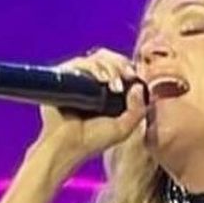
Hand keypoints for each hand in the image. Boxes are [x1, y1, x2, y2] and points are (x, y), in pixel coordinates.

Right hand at [32, 48, 147, 174]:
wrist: (68, 145)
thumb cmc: (92, 140)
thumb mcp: (122, 129)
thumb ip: (136, 111)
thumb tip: (138, 86)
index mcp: (108, 92)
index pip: (120, 69)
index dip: (128, 68)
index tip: (134, 76)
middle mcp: (93, 83)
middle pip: (110, 58)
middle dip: (121, 64)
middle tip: (128, 75)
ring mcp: (79, 78)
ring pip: (97, 58)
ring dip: (111, 66)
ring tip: (114, 85)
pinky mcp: (65, 76)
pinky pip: (82, 62)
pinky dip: (95, 67)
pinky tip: (103, 80)